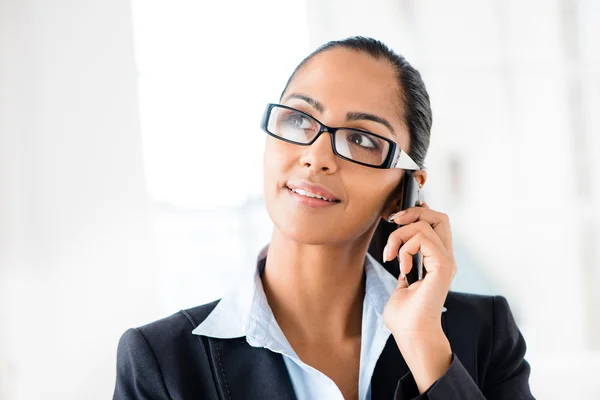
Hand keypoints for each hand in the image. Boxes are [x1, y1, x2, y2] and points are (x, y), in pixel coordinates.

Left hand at [381, 202, 455, 391]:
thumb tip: (399, 254)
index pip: (437, 225)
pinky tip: (402, 266)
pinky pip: (423, 238)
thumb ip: (405, 266)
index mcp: (437, 261)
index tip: (397, 219)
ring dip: (400, 235)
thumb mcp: (401, 284)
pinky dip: (405, 247)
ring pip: (425, 224)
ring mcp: (445, 262)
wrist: (412, 335)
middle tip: (393, 223)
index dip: (419, 213)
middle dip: (413, 212)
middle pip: (439, 217)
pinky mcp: (442, 266)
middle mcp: (445, 258)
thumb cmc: (406, 317)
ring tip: (391, 256)